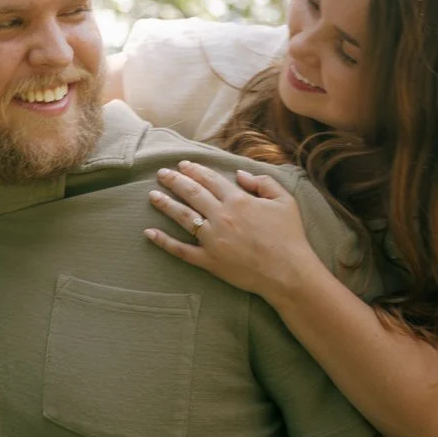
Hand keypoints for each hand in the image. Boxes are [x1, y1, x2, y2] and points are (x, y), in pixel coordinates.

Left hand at [145, 163, 313, 299]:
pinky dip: (164, 242)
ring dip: (165, 204)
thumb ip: (263, 182)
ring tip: (152, 195)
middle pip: (192, 193)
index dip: (194, 170)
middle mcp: (221, 216)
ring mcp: (212, 239)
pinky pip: (181, 250)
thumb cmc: (289, 236)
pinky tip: (149, 233)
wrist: (287, 271)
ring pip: (183, 216)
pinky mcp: (208, 260)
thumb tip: (240, 175)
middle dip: (174, 181)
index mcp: (238, 200)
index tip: (182, 165)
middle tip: (161, 174)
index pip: (210, 179)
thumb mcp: (284, 201)